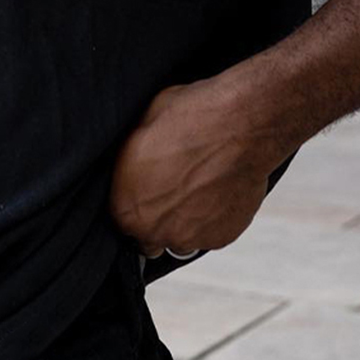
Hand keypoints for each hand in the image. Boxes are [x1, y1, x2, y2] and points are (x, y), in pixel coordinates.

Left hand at [108, 71, 280, 258]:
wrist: (239, 124)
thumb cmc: (188, 120)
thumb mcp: (139, 131)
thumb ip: (129, 165)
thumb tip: (130, 168)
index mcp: (127, 209)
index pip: (120, 221)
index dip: (133, 203)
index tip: (144, 189)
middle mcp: (156, 232)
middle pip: (148, 239)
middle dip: (155, 219)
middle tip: (169, 189)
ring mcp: (192, 238)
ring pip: (181, 239)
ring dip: (184, 221)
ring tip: (196, 188)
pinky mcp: (223, 236)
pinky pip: (211, 233)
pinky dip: (213, 218)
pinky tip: (216, 189)